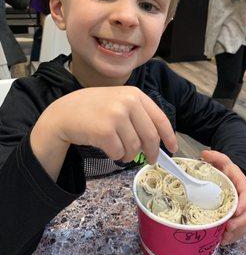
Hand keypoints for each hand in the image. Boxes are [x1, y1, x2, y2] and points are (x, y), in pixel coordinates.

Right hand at [31, 86, 177, 180]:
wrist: (64, 113)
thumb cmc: (93, 110)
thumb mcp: (118, 102)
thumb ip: (138, 115)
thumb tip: (158, 140)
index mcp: (135, 94)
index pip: (160, 118)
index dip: (168, 136)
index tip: (173, 148)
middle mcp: (128, 102)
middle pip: (151, 136)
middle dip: (152, 152)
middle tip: (150, 160)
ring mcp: (116, 115)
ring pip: (134, 147)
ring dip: (129, 155)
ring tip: (119, 150)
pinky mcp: (105, 130)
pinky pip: (119, 153)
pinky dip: (115, 156)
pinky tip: (107, 148)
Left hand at [201, 150, 245, 244]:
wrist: (227, 176)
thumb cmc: (224, 169)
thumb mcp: (221, 161)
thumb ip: (215, 156)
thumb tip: (204, 154)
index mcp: (242, 184)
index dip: (244, 204)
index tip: (236, 211)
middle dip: (241, 223)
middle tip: (228, 228)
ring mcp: (244, 209)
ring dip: (238, 232)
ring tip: (225, 238)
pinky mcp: (240, 218)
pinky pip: (242, 229)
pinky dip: (234, 236)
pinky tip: (223, 240)